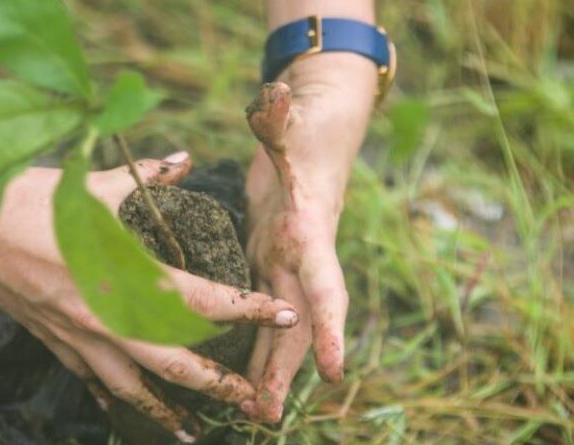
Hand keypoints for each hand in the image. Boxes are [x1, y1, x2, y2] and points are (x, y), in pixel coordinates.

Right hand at [0, 152, 298, 441]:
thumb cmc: (33, 200)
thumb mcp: (96, 185)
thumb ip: (149, 177)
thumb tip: (185, 159)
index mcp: (129, 275)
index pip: (205, 301)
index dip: (250, 309)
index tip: (283, 315)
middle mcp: (110, 317)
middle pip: (177, 365)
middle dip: (218, 385)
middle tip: (252, 400)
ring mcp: (80, 337)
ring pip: (133, 388)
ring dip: (167, 412)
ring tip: (194, 432)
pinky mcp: (54, 341)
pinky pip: (92, 380)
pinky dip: (116, 398)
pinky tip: (129, 412)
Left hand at [241, 54, 376, 421]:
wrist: (314, 141)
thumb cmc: (303, 131)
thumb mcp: (291, 123)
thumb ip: (279, 116)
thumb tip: (271, 94)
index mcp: (308, 232)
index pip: (327, 284)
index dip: (332, 326)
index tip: (336, 371)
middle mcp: (301, 258)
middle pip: (299, 322)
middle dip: (287, 370)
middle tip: (267, 416)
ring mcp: (284, 266)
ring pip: (279, 327)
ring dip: (267, 369)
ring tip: (252, 413)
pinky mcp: (265, 265)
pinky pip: (261, 314)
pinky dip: (253, 344)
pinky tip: (236, 373)